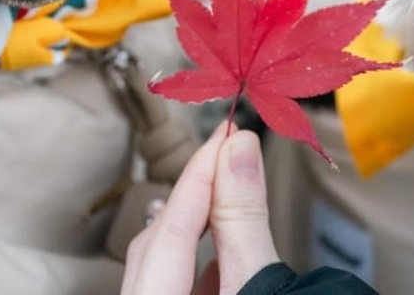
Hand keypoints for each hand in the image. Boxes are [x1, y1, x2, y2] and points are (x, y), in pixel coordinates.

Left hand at [121, 122, 279, 294]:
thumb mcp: (255, 280)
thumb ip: (244, 220)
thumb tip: (240, 150)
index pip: (170, 224)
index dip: (202, 172)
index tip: (228, 133)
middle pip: (159, 240)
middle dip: (198, 193)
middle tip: (231, 149)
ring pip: (163, 260)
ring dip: (200, 224)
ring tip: (233, 186)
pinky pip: (175, 283)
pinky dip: (201, 259)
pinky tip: (227, 247)